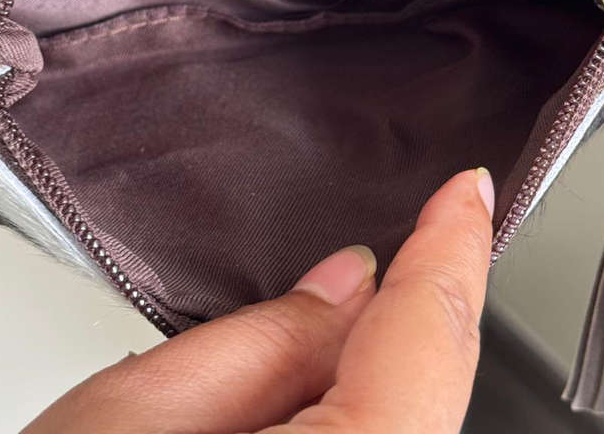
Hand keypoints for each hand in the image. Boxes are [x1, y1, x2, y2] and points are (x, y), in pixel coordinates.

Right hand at [23, 169, 495, 433]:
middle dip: (421, 302)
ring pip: (412, 424)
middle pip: (432, 385)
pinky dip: (372, 407)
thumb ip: (266, 341)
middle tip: (416, 228)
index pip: (430, 336)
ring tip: (351, 309)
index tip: (467, 192)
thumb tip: (350, 283)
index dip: (455, 247)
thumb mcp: (136, 420)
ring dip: (391, 361)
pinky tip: (331, 382)